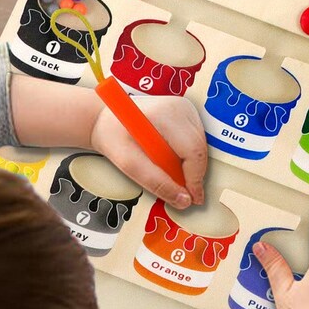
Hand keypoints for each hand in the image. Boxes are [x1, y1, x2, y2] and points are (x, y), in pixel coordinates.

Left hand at [90, 95, 207, 208]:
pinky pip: (197, 142)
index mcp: (165, 115)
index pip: (193, 151)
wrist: (107, 119)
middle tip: (179, 192)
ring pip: (201, 148)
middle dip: (192, 175)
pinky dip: (188, 158)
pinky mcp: (188, 112)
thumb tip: (184, 201)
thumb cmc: (114, 138)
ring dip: (189, 167)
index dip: (195, 179)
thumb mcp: (129, 165)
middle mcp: (181, 107)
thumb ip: (157, 183)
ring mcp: (186, 107)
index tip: (193, 199)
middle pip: (199, 150)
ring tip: (167, 171)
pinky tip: (170, 159)